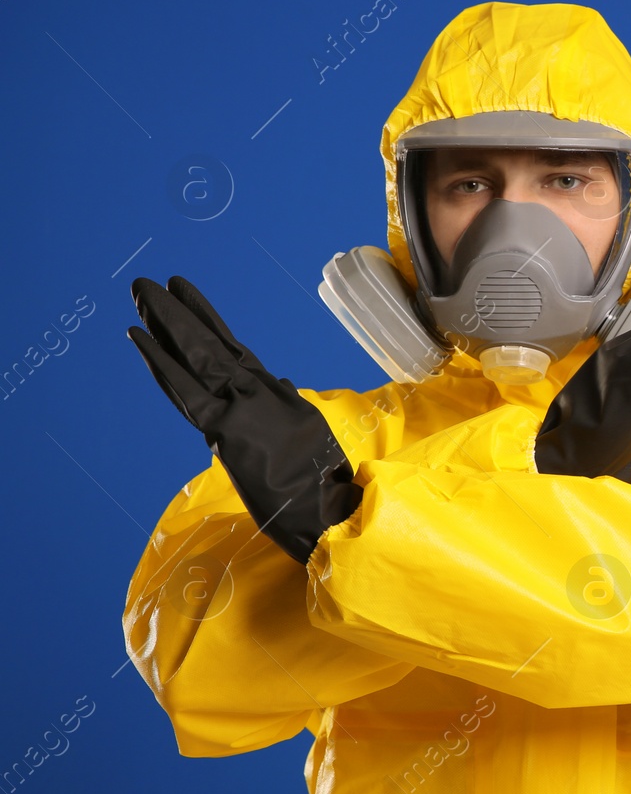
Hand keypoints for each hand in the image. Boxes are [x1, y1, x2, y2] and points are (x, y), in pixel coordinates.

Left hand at [127, 276, 361, 564]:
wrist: (328, 508)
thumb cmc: (322, 480)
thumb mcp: (308, 432)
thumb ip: (288, 403)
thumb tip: (280, 382)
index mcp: (273, 392)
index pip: (231, 347)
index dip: (205, 319)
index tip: (183, 294)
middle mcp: (255, 391)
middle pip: (206, 344)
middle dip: (174, 313)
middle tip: (145, 285)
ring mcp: (239, 406)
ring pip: (193, 355)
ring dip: (164, 322)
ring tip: (141, 293)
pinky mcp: (223, 428)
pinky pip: (182, 389)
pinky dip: (159, 360)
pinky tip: (139, 336)